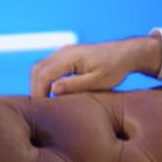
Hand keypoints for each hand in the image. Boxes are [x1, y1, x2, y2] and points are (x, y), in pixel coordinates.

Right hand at [30, 35, 161, 97]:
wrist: (125, 54)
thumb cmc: (115, 68)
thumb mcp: (97, 81)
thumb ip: (74, 85)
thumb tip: (53, 90)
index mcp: (69, 57)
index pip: (43, 75)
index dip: (38, 93)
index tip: (42, 110)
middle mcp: (63, 52)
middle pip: (37, 70)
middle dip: (35, 89)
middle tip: (41, 109)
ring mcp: (64, 52)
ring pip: (40, 68)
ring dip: (39, 85)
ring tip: (46, 104)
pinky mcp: (67, 57)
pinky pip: (48, 67)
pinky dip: (45, 80)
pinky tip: (52, 95)